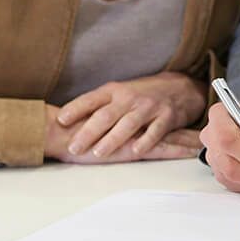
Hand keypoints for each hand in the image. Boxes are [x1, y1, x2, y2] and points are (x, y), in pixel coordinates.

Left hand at [54, 72, 206, 159]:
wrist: (179, 88)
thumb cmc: (141, 95)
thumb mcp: (118, 93)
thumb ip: (97, 106)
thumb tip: (64, 122)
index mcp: (114, 91)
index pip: (91, 99)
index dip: (75, 109)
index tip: (60, 120)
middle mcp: (130, 98)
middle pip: (107, 115)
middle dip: (89, 132)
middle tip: (74, 147)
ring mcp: (149, 107)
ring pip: (128, 124)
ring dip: (112, 139)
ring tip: (98, 153)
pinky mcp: (166, 117)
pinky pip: (155, 131)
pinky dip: (145, 141)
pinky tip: (135, 150)